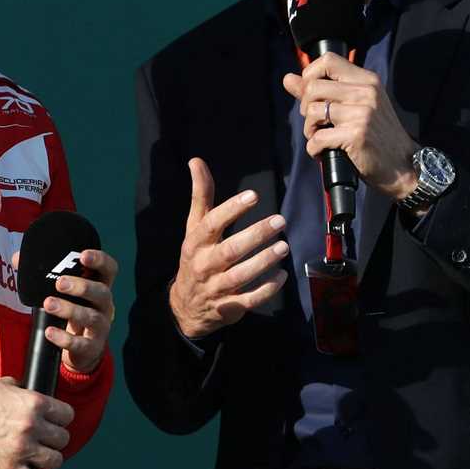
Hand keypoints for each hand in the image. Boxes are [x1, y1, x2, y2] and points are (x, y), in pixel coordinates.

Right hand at [0, 376, 73, 468]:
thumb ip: (23, 390)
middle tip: (46, 440)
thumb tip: (31, 393)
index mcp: (34, 403)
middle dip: (55, 440)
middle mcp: (32, 426)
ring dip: (50, 460)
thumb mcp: (5, 385)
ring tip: (42, 458)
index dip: (62, 419)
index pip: (67, 415)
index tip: (56, 422)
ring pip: (55, 461)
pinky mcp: (9, 468)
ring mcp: (22, 449)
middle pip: (63, 439)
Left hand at [40, 248, 118, 373]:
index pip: (109, 270)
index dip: (100, 260)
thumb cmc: (73, 311)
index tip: (83, 255)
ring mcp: (100, 327)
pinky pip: (80, 343)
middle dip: (82, 286)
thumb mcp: (64, 294)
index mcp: (99, 287)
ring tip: (48, 303)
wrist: (81, 350)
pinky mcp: (91, 347)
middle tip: (60, 283)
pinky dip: (64, 338)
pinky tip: (49, 331)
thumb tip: (18, 259)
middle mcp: (104, 306)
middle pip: (102, 292)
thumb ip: (43, 274)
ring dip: (69, 309)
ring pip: (90, 317)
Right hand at [168, 157, 288, 339]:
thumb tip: (196, 161)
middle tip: (280, 220)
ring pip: (241, 275)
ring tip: (284, 246)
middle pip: (230, 250)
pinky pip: (250, 300)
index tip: (253, 195)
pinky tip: (282, 275)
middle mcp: (204, 265)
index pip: (212, 223)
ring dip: (264, 261)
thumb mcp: (194, 227)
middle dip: (255, 235)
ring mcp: (217, 288)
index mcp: (195, 242)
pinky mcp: (229, 307)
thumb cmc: (195, 257)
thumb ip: (200, 195)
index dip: (231, 209)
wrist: (185, 307)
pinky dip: (266, 289)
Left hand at [282, 52, 418, 200]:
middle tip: (316, 123)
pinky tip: (324, 152)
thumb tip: (288, 78)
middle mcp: (366, 92)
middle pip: (313, 87)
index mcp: (367, 81)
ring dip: (310, 130)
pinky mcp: (356, 135)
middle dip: (305, 108)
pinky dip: (314, 149)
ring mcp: (362, 113)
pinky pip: (317, 138)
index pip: (328, 60)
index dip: (310, 75)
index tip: (311, 95)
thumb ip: (323, 90)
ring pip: (312, 112)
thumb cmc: (378, 136)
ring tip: (321, 138)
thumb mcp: (356, 106)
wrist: (404, 166)